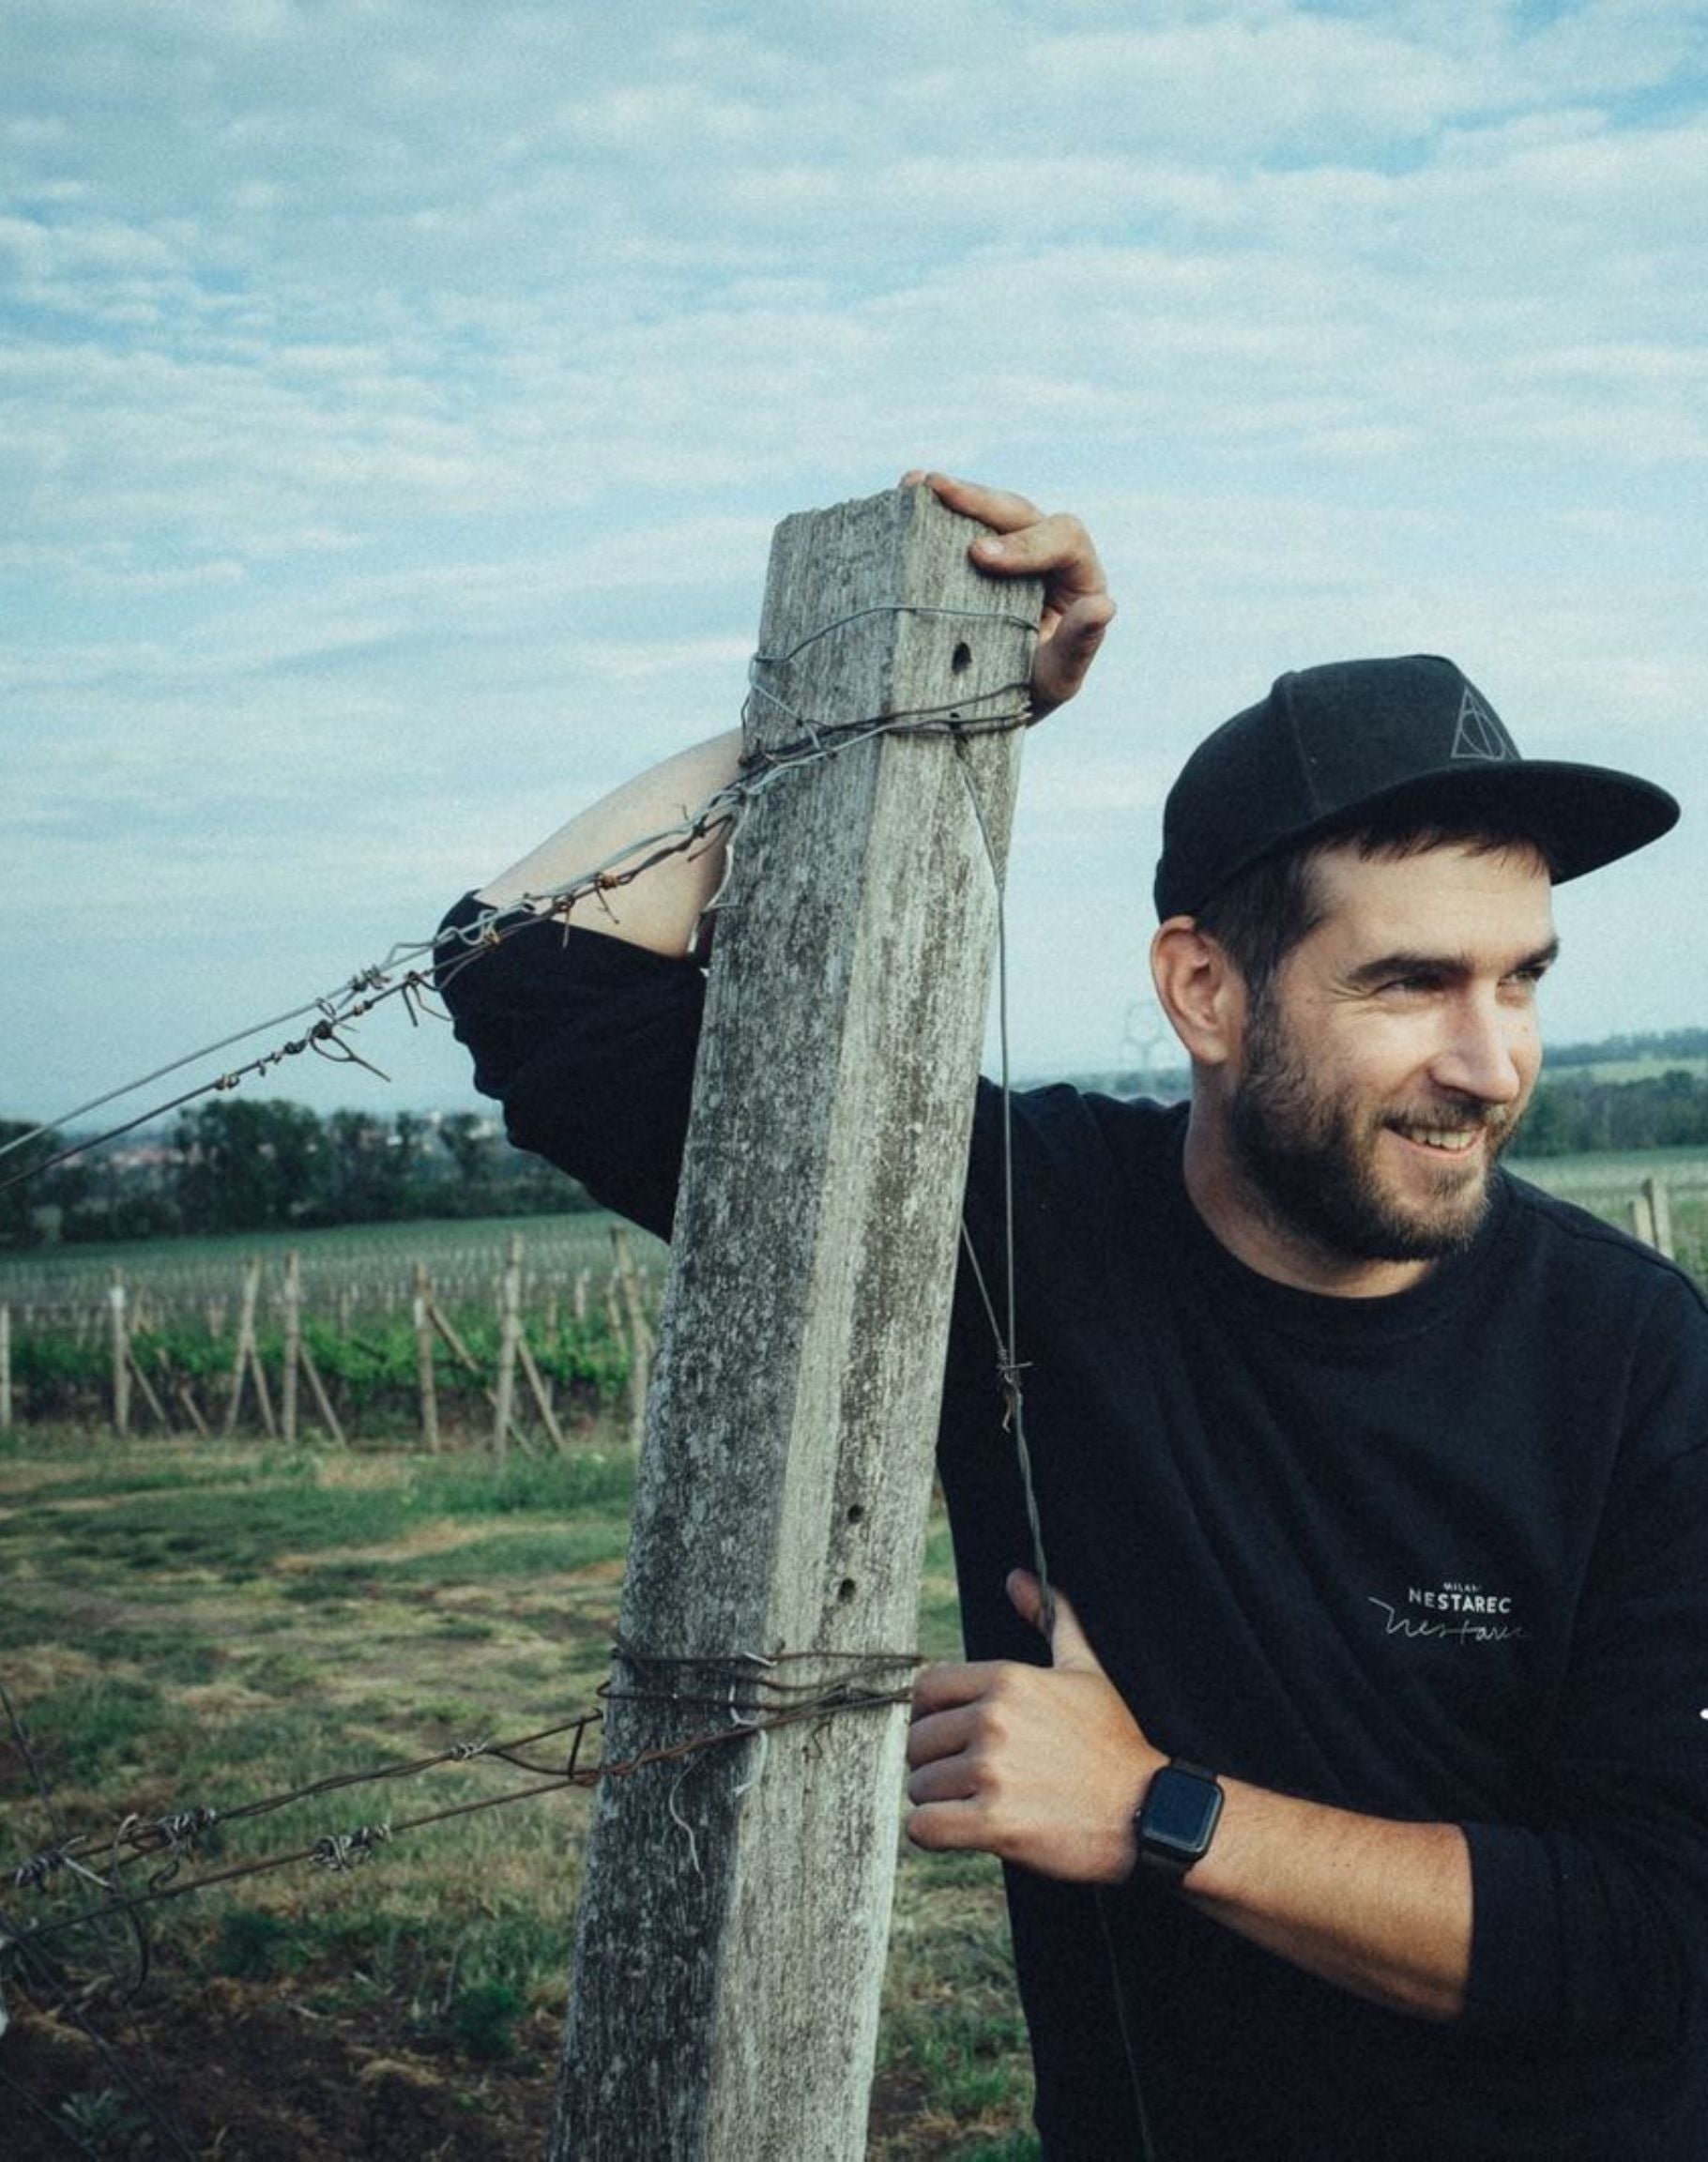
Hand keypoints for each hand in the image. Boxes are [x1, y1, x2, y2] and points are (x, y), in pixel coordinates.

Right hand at [900, 472, 1116, 719]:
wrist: (990, 707)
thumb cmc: (1033, 694)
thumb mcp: (1057, 679)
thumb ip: (1078, 645)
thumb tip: (1103, 606)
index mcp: (1079, 577)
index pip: (1063, 540)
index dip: (1024, 543)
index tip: (979, 556)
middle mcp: (1048, 555)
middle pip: (1020, 513)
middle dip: (979, 501)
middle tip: (937, 491)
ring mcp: (1010, 551)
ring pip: (988, 511)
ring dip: (951, 496)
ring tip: (912, 486)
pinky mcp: (975, 557)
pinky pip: (958, 525)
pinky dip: (931, 512)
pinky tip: (903, 496)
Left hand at [905, 1569, 1158, 1882]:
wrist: (1149, 1812)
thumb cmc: (1114, 1742)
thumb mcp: (1086, 1670)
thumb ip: (1052, 1618)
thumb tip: (1017, 1578)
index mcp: (1007, 1679)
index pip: (926, 1690)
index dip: (933, 1716)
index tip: (956, 1738)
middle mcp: (994, 1719)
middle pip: (917, 1741)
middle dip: (934, 1763)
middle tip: (968, 1779)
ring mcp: (993, 1771)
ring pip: (919, 1786)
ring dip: (938, 1801)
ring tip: (975, 1805)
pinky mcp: (994, 1823)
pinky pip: (924, 1827)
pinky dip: (934, 1832)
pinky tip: (963, 1830)